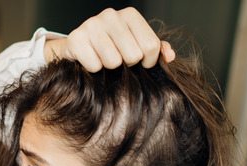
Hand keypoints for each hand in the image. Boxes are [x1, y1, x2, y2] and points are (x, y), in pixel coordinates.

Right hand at [44, 7, 175, 71]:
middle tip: (118, 59)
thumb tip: (170, 57)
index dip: (148, 62)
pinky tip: (91, 59)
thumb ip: (157, 49)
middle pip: (133, 56)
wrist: (78, 46)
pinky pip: (95, 66)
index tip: (141, 62)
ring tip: (104, 58)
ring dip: (109, 67)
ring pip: (113, 62)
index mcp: (129, 14)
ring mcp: (91, 26)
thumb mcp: (137, 44)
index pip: (151, 46)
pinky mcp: (76, 40)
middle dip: (127, 64)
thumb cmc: (112, 46)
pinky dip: (93, 69)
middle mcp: (110, 15)